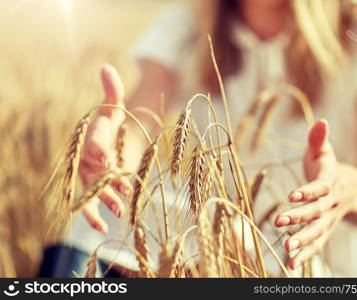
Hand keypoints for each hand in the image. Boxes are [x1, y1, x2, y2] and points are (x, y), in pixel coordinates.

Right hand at [79, 65, 131, 233]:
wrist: (104, 138)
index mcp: (92, 136)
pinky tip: (105, 228)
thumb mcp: (113, 105)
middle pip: (95, 171)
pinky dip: (94, 216)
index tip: (109, 158)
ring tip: (120, 213)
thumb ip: (111, 90)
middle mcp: (87, 157)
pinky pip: (89, 202)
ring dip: (105, 201)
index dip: (100, 150)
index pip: (94, 143)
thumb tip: (107, 67)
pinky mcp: (92, 185)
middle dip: (108, 182)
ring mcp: (88, 174)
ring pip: (93, 190)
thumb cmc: (108, 121)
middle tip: (122, 193)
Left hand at [274, 119, 353, 268]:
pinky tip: (291, 264)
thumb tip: (321, 120)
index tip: (292, 195)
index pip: (320, 186)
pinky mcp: (325, 229)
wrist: (354, 190)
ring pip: (319, 231)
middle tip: (280, 222)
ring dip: (303, 240)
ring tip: (286, 249)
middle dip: (300, 217)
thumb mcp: (325, 152)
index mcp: (331, 180)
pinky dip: (306, 254)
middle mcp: (331, 202)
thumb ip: (319, 139)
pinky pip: (317, 244)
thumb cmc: (330, 168)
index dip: (308, 191)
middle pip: (317, 211)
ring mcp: (330, 218)